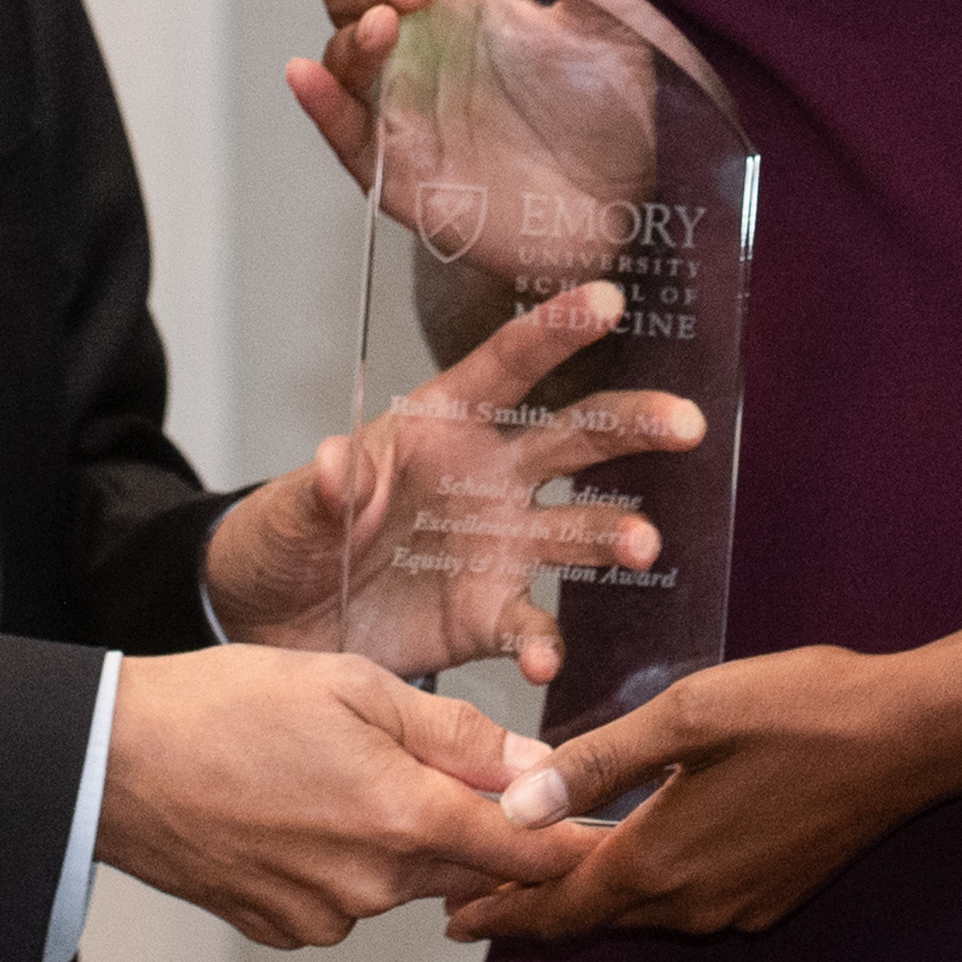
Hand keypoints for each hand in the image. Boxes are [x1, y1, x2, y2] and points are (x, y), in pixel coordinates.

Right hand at [95, 645, 598, 947]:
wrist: (112, 765)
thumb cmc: (222, 706)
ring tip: (338, 769)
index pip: (527, 852)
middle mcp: (373, 885)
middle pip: (468, 866)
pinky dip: (347, 858)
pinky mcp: (285, 930)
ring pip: (406, 879)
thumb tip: (533, 764)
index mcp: (402, 817)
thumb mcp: (352, 683)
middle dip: (474, 822)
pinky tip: (299, 808)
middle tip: (440, 762)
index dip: (573, 840)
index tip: (608, 834)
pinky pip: (349, 897)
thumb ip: (454, 732)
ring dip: (403, 835)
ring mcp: (326, 916)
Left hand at [199, 284, 710, 682]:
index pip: (508, 367)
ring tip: (642, 545)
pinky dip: (542, 644)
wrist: (276, 620)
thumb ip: (320, 490)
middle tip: (685, 423)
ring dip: (617, 534)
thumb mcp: (290, 508)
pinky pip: (531, 625)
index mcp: (441, 425)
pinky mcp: (489, 615)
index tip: (609, 299)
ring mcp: (498, 547)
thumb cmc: (285, 537)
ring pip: (580, 529)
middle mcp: (488, 479)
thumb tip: (332, 463)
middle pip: (575, 439)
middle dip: (633, 425)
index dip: (556, 331)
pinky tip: (543, 662)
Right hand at [278, 0, 635, 186]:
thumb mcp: (612, 33)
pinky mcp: (395, 167)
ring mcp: (401, 104)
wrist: (618, 210)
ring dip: (353, 32)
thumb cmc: (605, 117)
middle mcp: (416, 43)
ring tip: (389, 24)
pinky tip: (308, 75)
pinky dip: (319, 103)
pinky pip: (343, 132)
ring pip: (341, 55)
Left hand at [441, 647, 961, 945]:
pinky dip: (644, 889)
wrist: (912, 738)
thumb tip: (519, 806)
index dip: (501, 914)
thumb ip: (598, 763)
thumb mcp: (687, 715)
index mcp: (662, 859)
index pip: (558, 906)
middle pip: (594, 918)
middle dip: (534, 910)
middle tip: (480, 895)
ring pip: (641, 912)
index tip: (453, 918)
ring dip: (590, 898)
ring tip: (545, 873)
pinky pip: (686, 903)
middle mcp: (696, 901)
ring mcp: (739, 905)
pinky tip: (637, 853)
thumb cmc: (802, 710)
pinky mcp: (772, 896)